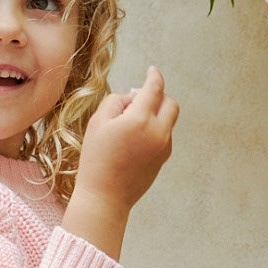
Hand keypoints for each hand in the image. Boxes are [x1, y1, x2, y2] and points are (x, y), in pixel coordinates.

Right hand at [75, 65, 179, 213]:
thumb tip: (132, 98)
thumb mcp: (98, 123)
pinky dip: (154, 130)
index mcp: (140, 119)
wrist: (105, 197)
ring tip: (130, 125)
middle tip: (139, 100)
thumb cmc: (96, 159)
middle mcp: (158, 131)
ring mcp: (164, 147)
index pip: (154, 88)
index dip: (154, 76)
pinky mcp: (163, 159)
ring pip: (168, 120)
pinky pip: (164, 136)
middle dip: (158, 96)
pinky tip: (134, 141)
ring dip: (155, 114)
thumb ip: (117, 101)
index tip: (152, 70)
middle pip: (170, 103)